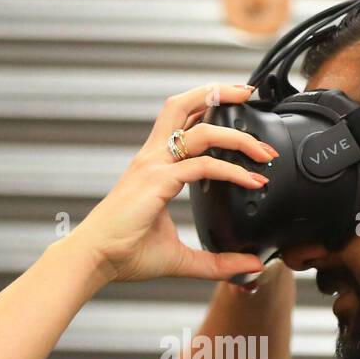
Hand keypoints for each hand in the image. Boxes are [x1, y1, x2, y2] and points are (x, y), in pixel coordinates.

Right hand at [69, 82, 277, 283]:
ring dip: (236, 133)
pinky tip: (251, 180)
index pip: (182, 123)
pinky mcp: (157, 181)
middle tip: (249, 94)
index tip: (239, 110)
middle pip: (183, 105)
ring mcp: (153, 166)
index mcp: (153, 166)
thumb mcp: (181, 258)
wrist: (96, 260)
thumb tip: (250, 265)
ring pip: (199, 129)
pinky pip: (202, 166)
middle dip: (219, 93)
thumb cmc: (127, 254)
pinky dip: (231, 170)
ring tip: (262, 149)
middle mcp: (153, 158)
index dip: (208, 110)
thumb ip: (217, 262)